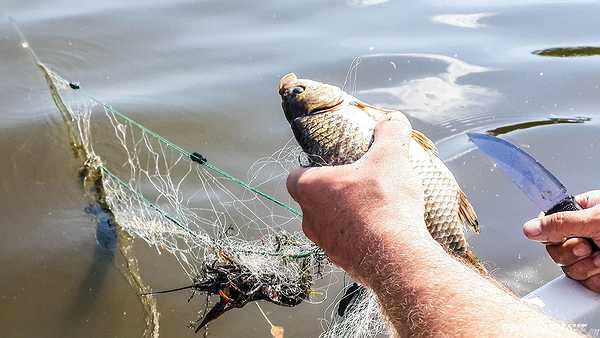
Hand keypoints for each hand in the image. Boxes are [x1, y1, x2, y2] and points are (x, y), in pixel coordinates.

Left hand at [286, 112, 430, 280]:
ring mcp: (324, 243)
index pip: (296, 175)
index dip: (311, 167)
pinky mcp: (342, 262)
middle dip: (333, 191)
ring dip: (345, 214)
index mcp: (309, 188)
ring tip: (373, 206)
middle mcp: (309, 218)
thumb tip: (394, 119)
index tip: (333, 165)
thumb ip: (390, 133)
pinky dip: (358, 236)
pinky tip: (381, 230)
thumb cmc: (383, 201)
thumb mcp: (390, 157)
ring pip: (328, 223)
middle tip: (358, 182)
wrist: (395, 255)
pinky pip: (346, 243)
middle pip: (313, 199)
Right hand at [523, 191, 599, 290]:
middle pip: (554, 249)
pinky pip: (583, 283)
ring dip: (587, 267)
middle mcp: (584, 233)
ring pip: (567, 268)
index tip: (559, 235)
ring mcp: (590, 255)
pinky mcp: (596, 275)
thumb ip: (560, 223)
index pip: (548, 220)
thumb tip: (528, 228)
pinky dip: (596, 280)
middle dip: (572, 252)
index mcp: (582, 211)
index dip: (550, 231)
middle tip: (590, 246)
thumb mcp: (595, 220)